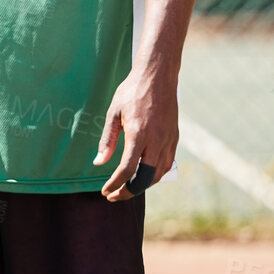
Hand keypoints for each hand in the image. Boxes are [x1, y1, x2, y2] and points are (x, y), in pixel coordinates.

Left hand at [95, 67, 178, 200]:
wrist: (158, 77)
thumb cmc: (131, 92)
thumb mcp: (113, 113)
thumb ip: (107, 140)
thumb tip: (98, 162)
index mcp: (139, 134)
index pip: (128, 169)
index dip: (116, 183)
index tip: (105, 191)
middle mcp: (157, 140)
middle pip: (145, 177)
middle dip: (129, 191)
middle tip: (114, 196)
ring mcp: (169, 140)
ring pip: (158, 173)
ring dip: (142, 185)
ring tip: (126, 187)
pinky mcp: (175, 138)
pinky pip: (166, 163)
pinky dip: (154, 174)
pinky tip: (143, 175)